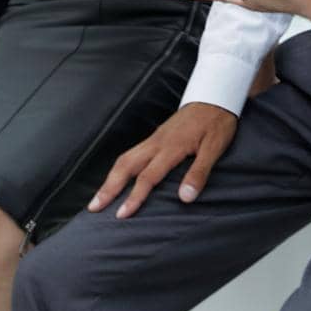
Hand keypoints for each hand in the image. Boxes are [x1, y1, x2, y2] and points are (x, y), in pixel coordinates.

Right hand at [88, 102, 237, 218]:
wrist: (215, 95)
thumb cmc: (217, 122)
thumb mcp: (215, 148)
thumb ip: (199, 172)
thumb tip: (185, 198)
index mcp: (171, 147)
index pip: (148, 176)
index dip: (134, 197)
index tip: (121, 215)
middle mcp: (157, 143)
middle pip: (126, 166)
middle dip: (108, 188)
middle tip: (93, 207)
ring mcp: (154, 138)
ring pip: (125, 158)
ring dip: (110, 178)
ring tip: (99, 197)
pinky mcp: (156, 136)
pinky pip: (132, 153)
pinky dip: (120, 168)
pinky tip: (117, 178)